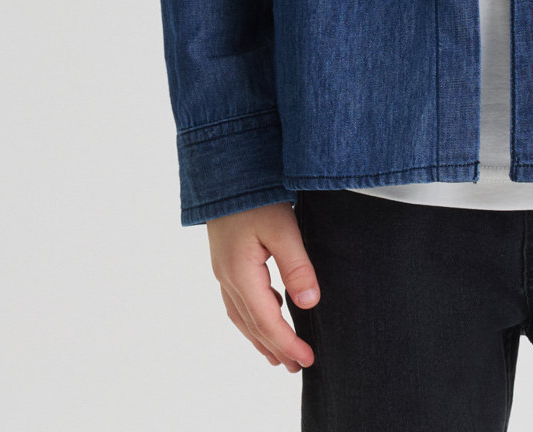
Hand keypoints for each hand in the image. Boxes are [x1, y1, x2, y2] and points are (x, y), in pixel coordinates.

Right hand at [206, 201, 319, 370]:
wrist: (226, 167)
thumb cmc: (255, 194)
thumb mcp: (283, 227)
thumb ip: (296, 266)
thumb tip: (309, 303)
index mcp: (240, 274)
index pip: (266, 321)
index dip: (287, 343)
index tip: (308, 359)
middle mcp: (226, 276)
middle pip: (251, 324)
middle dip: (274, 348)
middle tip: (297, 366)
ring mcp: (223, 268)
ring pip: (241, 315)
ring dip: (261, 336)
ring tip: (279, 353)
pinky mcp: (226, 258)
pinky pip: (238, 299)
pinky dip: (253, 315)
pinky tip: (268, 311)